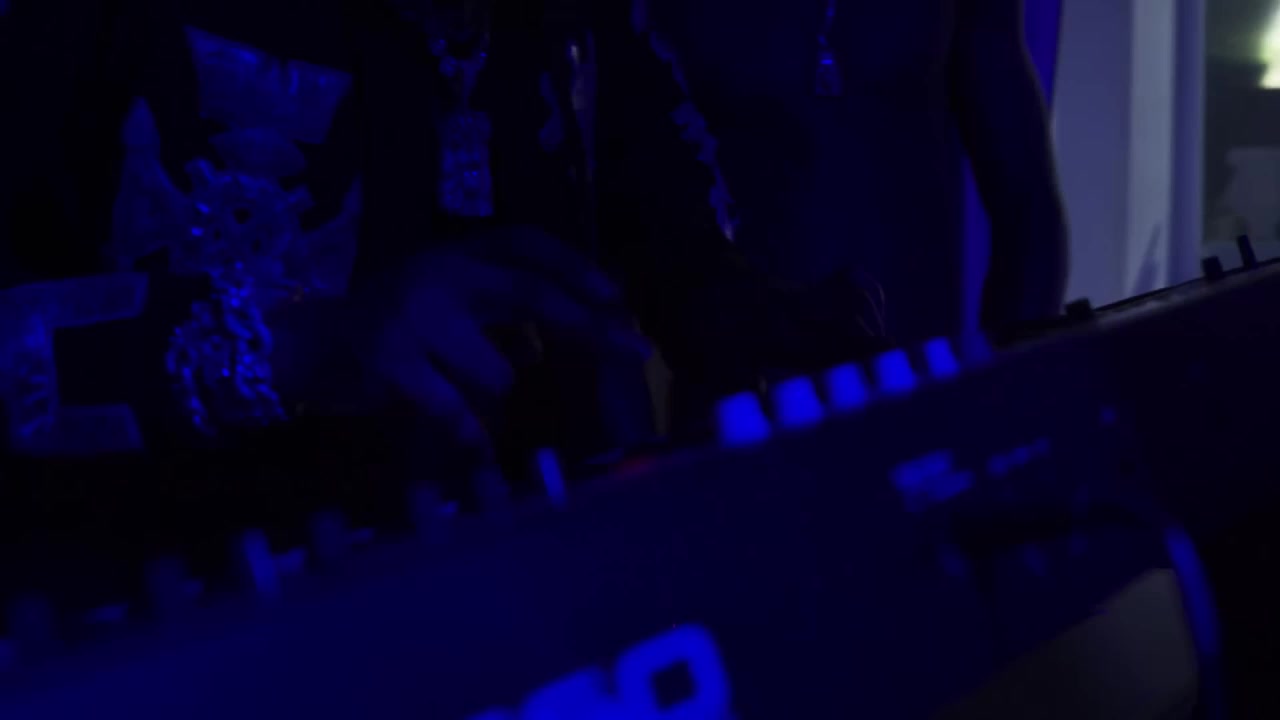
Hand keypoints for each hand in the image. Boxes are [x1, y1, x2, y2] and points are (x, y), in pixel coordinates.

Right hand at [360, 227, 648, 447]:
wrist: (306, 346)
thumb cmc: (390, 328)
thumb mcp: (446, 306)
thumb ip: (500, 314)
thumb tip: (558, 341)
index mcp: (457, 254)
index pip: (527, 243)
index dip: (575, 265)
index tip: (617, 295)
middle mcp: (440, 274)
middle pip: (530, 293)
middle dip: (587, 325)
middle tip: (634, 350)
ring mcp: (414, 316)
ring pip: (498, 370)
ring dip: (493, 394)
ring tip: (460, 394)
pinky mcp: (390, 361)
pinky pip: (454, 408)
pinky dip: (471, 434)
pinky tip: (475, 448)